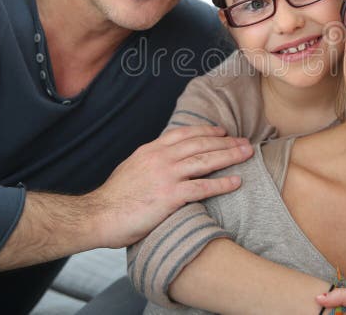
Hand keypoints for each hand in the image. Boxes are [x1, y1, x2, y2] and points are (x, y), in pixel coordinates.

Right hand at [87, 125, 252, 247]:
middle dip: (226, 142)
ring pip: (205, 160)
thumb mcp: (131, 168)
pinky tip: (236, 182)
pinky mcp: (170, 196)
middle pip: (200, 144)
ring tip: (247, 154)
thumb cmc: (114, 198)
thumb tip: (162, 160)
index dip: (206, 131)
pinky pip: (202, 187)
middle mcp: (161, 158)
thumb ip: (149, 162)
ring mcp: (166, 176)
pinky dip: (222, 183)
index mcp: (151, 150)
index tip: (222, 131)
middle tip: (244, 141)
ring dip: (229, 156)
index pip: (184, 133)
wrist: (98, 215)